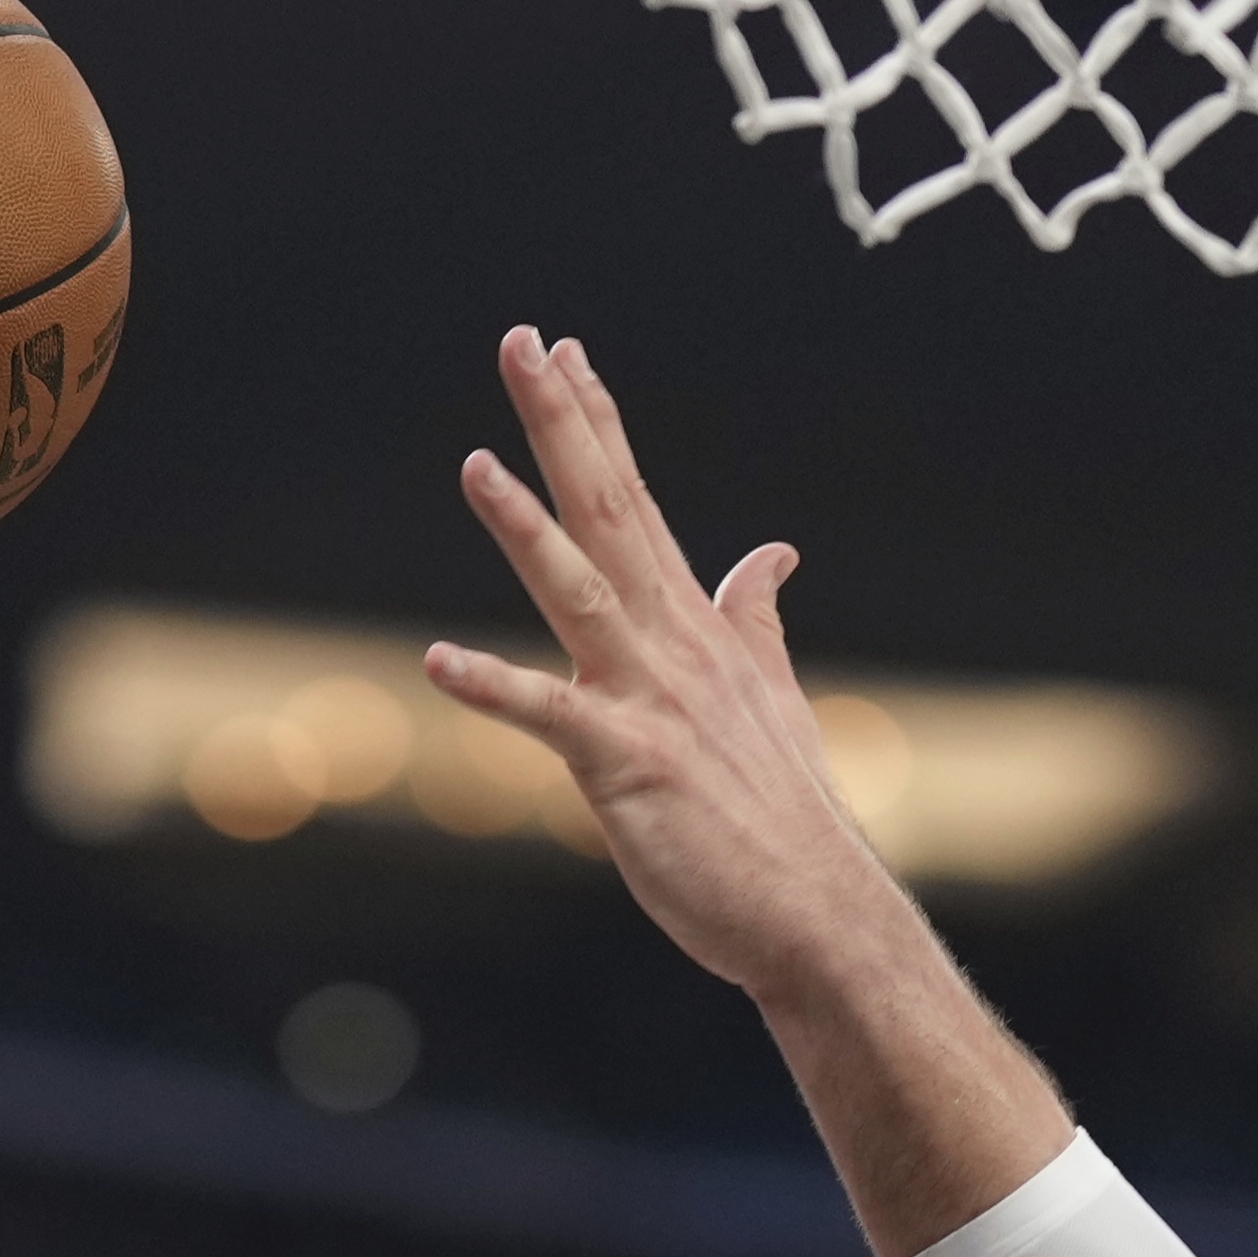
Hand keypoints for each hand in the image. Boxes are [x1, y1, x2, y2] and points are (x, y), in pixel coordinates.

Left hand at [422, 326, 917, 1003]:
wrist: (819, 914)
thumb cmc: (785, 818)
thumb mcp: (773, 698)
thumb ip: (755, 619)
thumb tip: (770, 553)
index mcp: (695, 631)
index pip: (637, 504)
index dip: (598, 425)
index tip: (566, 351)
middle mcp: (672, 649)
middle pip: (608, 514)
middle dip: (563, 426)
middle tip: (523, 343)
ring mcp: (652, 703)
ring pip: (579, 593)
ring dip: (527, 528)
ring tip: (476, 465)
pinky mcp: (629, 766)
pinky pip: (550, 720)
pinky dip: (495, 690)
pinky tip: (438, 662)